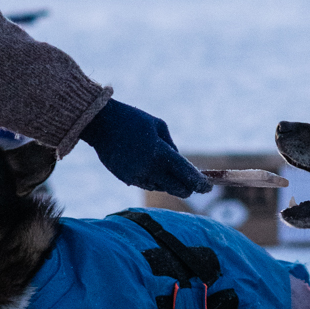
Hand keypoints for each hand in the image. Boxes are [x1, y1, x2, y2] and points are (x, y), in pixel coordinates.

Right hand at [80, 100, 208, 195]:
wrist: (101, 125)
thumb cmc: (133, 120)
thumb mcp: (159, 126)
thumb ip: (172, 146)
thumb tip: (181, 164)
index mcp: (160, 153)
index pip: (186, 174)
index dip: (199, 183)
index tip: (208, 187)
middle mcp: (150, 168)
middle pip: (177, 188)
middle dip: (188, 188)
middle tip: (194, 185)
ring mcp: (137, 176)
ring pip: (162, 187)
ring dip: (169, 183)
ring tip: (169, 170)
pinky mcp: (127, 179)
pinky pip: (147, 184)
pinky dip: (154, 180)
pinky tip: (152, 168)